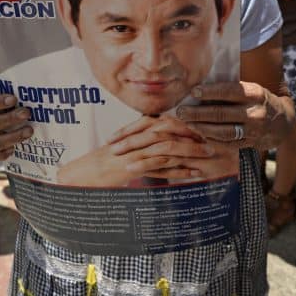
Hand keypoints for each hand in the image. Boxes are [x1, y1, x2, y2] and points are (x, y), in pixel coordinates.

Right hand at [0, 93, 32, 160]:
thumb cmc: (1, 109)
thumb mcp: (1, 101)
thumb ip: (9, 99)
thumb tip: (26, 96)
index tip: (14, 99)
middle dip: (10, 118)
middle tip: (26, 113)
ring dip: (14, 136)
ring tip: (29, 130)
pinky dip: (5, 153)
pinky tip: (15, 148)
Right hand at [57, 116, 215, 186]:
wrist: (85, 172)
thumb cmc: (106, 162)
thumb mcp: (126, 147)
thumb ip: (143, 142)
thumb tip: (163, 144)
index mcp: (137, 130)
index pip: (165, 121)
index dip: (184, 124)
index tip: (201, 129)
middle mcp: (138, 137)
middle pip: (170, 130)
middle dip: (192, 134)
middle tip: (210, 139)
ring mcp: (136, 152)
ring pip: (169, 147)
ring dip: (191, 151)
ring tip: (207, 155)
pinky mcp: (135, 167)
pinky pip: (162, 167)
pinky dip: (180, 170)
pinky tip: (194, 174)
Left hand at [176, 81, 290, 150]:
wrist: (284, 122)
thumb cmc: (260, 100)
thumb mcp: (252, 89)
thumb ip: (232, 90)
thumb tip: (200, 89)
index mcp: (255, 94)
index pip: (228, 91)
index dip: (209, 92)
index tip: (193, 91)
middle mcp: (255, 113)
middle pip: (221, 114)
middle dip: (197, 113)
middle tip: (181, 112)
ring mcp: (254, 131)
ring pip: (223, 131)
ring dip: (202, 128)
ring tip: (187, 123)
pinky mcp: (251, 144)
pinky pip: (228, 144)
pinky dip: (212, 139)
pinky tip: (200, 133)